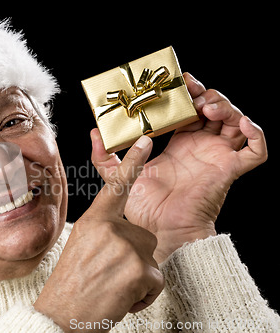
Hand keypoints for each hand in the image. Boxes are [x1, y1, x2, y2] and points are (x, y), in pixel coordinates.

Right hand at [34, 137, 163, 331]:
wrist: (62, 315)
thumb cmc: (71, 283)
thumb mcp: (81, 246)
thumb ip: (102, 232)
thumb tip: (125, 235)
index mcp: (93, 220)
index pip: (116, 186)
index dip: (133, 162)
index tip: (146, 140)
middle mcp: (110, 228)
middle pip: (143, 235)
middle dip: (134, 257)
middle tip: (110, 274)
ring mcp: (126, 247)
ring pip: (151, 258)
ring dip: (139, 276)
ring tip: (114, 287)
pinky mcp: (140, 269)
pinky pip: (157, 280)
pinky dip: (145, 295)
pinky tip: (123, 299)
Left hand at [91, 73, 267, 262]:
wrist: (160, 231)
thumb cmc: (143, 209)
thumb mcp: (118, 176)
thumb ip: (104, 156)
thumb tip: (94, 132)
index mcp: (180, 144)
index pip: (191, 110)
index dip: (187, 94)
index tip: (178, 82)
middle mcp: (201, 147)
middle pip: (215, 110)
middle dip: (207, 95)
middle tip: (191, 91)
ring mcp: (217, 157)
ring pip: (236, 122)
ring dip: (227, 108)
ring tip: (207, 107)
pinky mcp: (229, 170)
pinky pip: (256, 151)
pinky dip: (257, 135)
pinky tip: (243, 123)